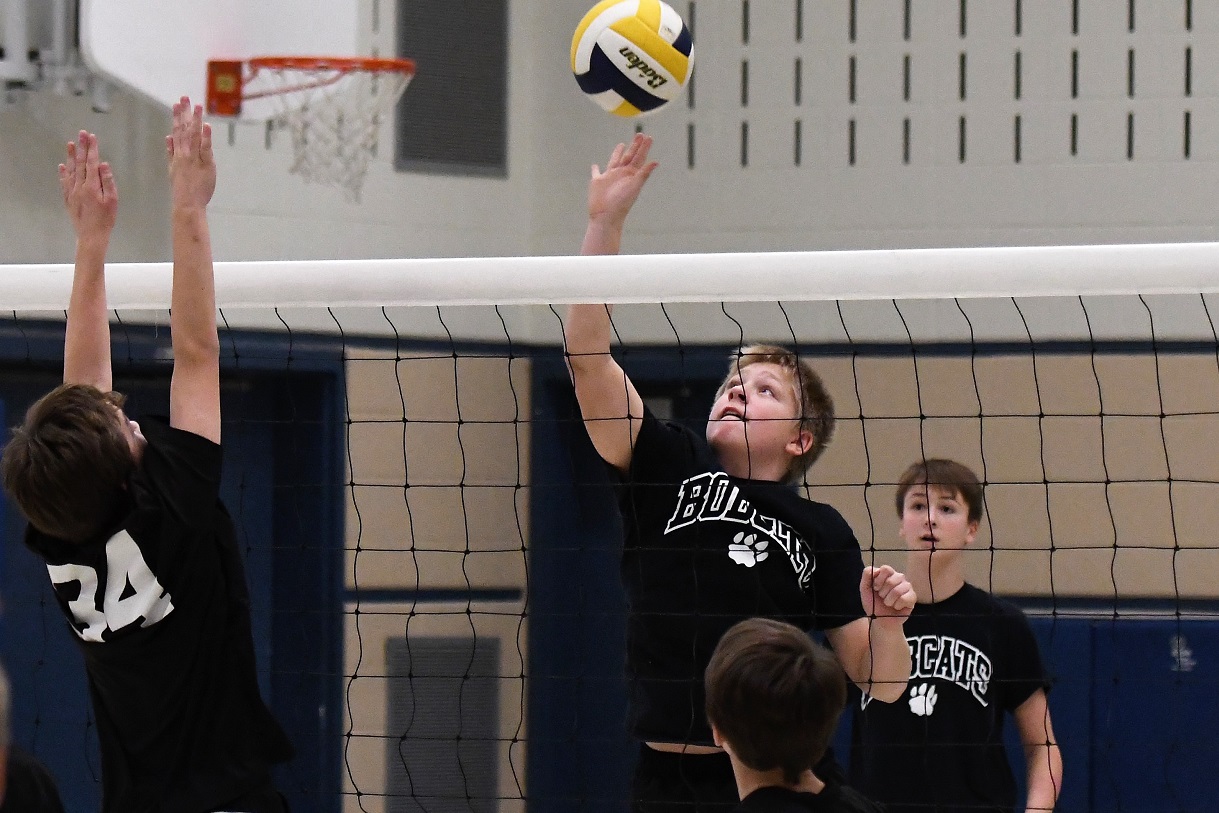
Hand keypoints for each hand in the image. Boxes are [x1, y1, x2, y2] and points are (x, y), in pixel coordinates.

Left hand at [59, 131, 117, 240]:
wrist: (91, 235)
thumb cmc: (105, 219)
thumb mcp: (112, 201)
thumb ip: (108, 181)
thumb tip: (103, 164)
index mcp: (91, 186)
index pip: (92, 163)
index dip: (92, 149)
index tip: (92, 137)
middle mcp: (79, 186)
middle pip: (80, 163)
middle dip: (82, 148)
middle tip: (82, 134)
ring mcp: (72, 192)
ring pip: (71, 170)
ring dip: (71, 156)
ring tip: (70, 144)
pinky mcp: (68, 199)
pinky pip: (64, 182)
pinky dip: (63, 173)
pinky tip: (63, 166)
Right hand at [166, 96, 215, 210]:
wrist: (187, 204)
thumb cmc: (182, 189)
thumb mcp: (173, 169)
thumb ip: (171, 152)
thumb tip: (168, 138)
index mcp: (177, 154)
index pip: (177, 131)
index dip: (177, 117)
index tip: (177, 103)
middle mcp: (184, 154)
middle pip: (183, 129)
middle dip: (184, 113)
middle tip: (185, 97)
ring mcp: (193, 159)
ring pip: (193, 136)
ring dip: (195, 120)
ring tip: (197, 106)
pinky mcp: (204, 165)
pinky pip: (205, 149)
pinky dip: (205, 137)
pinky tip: (206, 126)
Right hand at [588, 133, 657, 226]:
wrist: (606, 216)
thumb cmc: (622, 203)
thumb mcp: (634, 186)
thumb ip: (643, 173)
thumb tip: (656, 162)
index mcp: (631, 175)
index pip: (640, 158)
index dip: (644, 147)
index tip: (649, 137)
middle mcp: (621, 174)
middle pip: (629, 156)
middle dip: (635, 146)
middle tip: (640, 134)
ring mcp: (609, 177)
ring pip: (614, 161)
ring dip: (618, 153)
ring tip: (622, 144)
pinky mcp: (597, 181)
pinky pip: (596, 172)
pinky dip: (595, 169)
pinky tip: (595, 165)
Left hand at [860, 565, 915, 621]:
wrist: (880, 620)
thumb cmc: (873, 603)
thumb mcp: (864, 588)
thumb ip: (867, 574)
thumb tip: (876, 569)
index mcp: (888, 574)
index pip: (886, 569)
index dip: (879, 580)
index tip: (875, 588)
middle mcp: (899, 578)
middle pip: (892, 580)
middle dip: (883, 592)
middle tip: (882, 597)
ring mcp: (907, 587)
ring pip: (898, 590)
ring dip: (889, 600)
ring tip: (888, 603)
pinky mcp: (912, 597)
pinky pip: (905, 598)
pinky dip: (897, 605)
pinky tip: (896, 607)